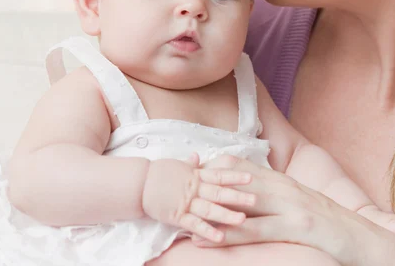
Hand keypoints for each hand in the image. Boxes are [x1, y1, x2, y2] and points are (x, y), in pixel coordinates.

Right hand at [142, 153, 256, 242]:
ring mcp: (186, 202)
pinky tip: (220, 237)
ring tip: (243, 220)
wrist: (138, 184)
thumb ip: (189, 164)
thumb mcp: (175, 165)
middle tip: (255, 200)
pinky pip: (194, 225)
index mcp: (195, 175)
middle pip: (219, 192)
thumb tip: (197, 156)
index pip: (219, 175)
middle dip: (238, 196)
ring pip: (210, 209)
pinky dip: (207, 231)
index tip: (251, 177)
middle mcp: (194, 188)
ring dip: (227, 215)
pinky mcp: (177, 216)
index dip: (235, 176)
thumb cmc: (157, 173)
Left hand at [190, 155, 394, 265]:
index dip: (211, 167)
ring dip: (209, 210)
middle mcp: (283, 186)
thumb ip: (272, 198)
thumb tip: (245, 198)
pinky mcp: (298, 226)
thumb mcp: (297, 205)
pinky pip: (257, 230)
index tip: (188, 171)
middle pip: (234, 179)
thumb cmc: (327, 224)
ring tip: (182, 216)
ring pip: (241, 203)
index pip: (239, 166)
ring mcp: (291, 205)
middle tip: (175, 190)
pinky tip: (208, 239)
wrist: (363, 239)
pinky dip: (229, 234)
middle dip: (203, 185)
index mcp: (282, 180)